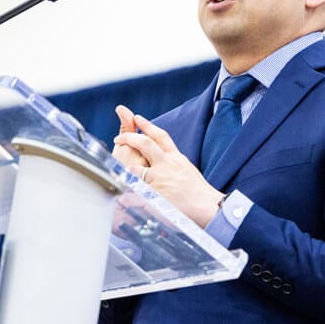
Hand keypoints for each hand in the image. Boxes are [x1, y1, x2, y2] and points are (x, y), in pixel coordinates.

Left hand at [114, 112, 225, 227]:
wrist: (208, 206)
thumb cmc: (200, 192)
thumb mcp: (187, 170)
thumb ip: (174, 164)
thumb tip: (165, 161)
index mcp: (175, 158)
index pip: (160, 136)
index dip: (147, 125)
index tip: (137, 118)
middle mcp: (167, 165)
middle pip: (145, 144)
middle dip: (129, 138)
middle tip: (118, 138)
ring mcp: (160, 179)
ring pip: (135, 167)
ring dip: (125, 168)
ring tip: (117, 169)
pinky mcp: (155, 194)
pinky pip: (135, 191)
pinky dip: (126, 193)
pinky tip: (119, 193)